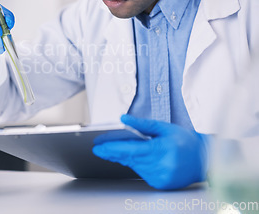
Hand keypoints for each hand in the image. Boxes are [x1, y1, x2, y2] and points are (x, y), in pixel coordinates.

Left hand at [93, 114, 207, 189]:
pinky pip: (142, 173)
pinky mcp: (160, 184)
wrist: (204, 160)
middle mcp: (160, 165)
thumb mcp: (164, 128)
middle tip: (99, 147)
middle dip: (113, 152)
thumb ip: (142, 124)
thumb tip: (123, 118)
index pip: (130, 149)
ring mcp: (160, 177)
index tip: (98, 147)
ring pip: (134, 165)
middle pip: (129, 158)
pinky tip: (138, 158)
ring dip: (126, 157)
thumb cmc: (185, 141)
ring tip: (117, 149)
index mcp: (161, 149)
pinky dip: (138, 164)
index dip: (112, 148)